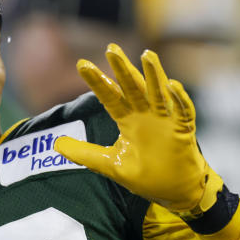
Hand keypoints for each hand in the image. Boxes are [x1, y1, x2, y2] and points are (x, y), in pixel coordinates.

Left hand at [53, 44, 221, 214]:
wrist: (174, 191)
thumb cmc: (145, 175)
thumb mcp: (110, 164)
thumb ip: (85, 154)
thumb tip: (56, 145)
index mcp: (127, 119)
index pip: (110, 96)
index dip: (97, 81)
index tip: (81, 64)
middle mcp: (145, 114)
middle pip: (132, 87)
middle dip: (122, 68)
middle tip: (111, 48)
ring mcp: (165, 120)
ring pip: (158, 92)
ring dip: (154, 74)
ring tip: (147, 55)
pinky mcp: (182, 130)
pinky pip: (183, 111)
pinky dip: (178, 99)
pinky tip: (171, 85)